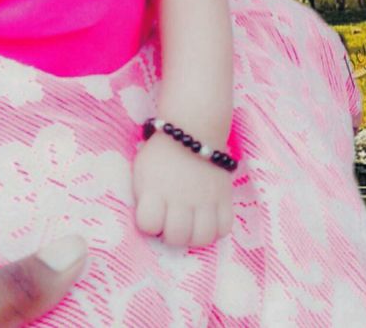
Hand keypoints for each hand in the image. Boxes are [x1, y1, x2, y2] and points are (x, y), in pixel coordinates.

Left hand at [133, 131, 232, 247]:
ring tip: (190, 225)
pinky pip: (224, 228)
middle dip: (171, 234)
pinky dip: (216, 229)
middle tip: (172, 222)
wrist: (193, 127)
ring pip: (203, 238)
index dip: (149, 223)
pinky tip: (207, 219)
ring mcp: (204, 199)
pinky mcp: (224, 197)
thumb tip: (149, 221)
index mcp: (154, 188)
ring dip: (194, 236)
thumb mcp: (141, 169)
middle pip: (176, 236)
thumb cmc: (162, 151)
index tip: (152, 214)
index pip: (148, 224)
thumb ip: (143, 195)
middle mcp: (180, 197)